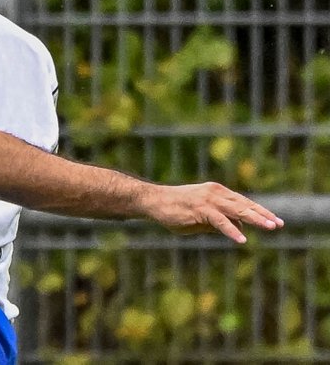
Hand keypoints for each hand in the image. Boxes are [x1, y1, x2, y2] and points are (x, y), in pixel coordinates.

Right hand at [138, 181, 283, 242]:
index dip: (260, 211)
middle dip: (263, 215)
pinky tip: (241, 239)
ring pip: (237, 210)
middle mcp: (215, 193)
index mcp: (217, 192)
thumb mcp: (201, 217)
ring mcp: (208, 200)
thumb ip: (219, 221)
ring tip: (270, 227)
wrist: (153, 201)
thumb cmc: (174, 210)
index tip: (275, 220)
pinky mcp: (200, 209)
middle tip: (279, 224)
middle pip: (245, 204)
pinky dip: (231, 230)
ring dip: (255, 219)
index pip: (243, 202)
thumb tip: (238, 228)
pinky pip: (220, 221)